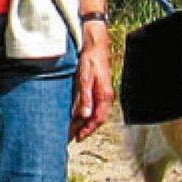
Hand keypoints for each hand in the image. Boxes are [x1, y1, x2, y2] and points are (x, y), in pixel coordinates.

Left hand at [70, 23, 112, 139]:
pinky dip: (87, 112)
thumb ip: (85, 97)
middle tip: (75, 137)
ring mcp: (103, 91)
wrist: (95, 44)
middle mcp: (106, 95)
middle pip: (98, 118)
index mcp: (104, 95)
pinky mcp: (99, 87)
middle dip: (87, 128)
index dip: (88, 129)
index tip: (78, 137)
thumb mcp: (85, 78)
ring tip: (75, 129)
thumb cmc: (90, 60)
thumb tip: (85, 116)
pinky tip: (79, 113)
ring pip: (96, 112)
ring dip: (87, 121)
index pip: (98, 118)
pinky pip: (95, 105)